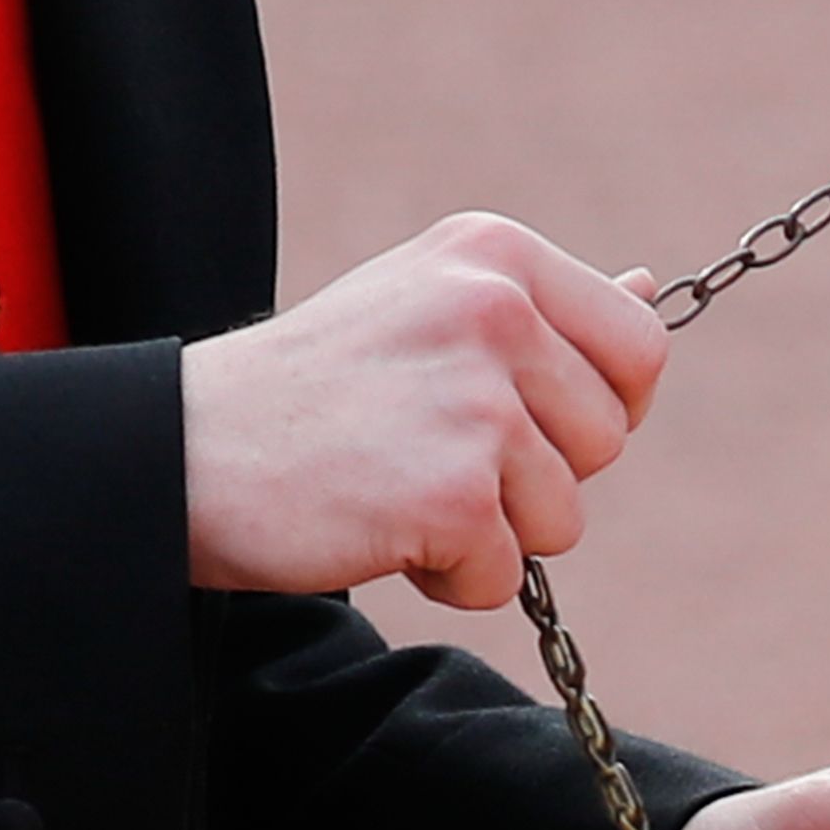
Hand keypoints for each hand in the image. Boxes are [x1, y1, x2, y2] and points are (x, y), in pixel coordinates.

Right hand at [179, 214, 669, 612]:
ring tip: (400, 488)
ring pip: (566, 514)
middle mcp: (497, 309)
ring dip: (490, 530)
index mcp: (498, 254)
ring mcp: (477, 400)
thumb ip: (539, 310)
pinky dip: (451, 576)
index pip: (641, 347)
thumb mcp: (426, 305)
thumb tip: (650, 287)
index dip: (602, 407)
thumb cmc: (311, 387)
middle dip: (538, 475)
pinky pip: (505, 571)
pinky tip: (380, 529)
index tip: (534, 424)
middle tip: (433, 456)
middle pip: (609, 439)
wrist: (180, 448)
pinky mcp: (452, 490)